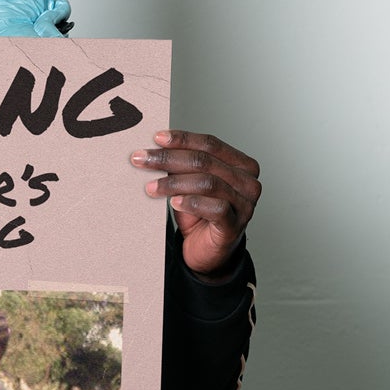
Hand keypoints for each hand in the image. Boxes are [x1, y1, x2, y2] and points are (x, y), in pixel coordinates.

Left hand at [131, 130, 260, 277]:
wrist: (205, 251)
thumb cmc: (199, 214)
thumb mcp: (189, 184)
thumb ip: (180, 166)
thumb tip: (152, 149)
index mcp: (241, 164)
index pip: (210, 144)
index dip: (182, 139)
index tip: (156, 138)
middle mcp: (247, 182)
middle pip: (204, 161)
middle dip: (168, 158)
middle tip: (141, 159)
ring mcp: (244, 204)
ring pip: (207, 183)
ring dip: (173, 182)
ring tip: (150, 186)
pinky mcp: (235, 225)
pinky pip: (214, 208)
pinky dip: (191, 203)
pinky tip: (174, 202)